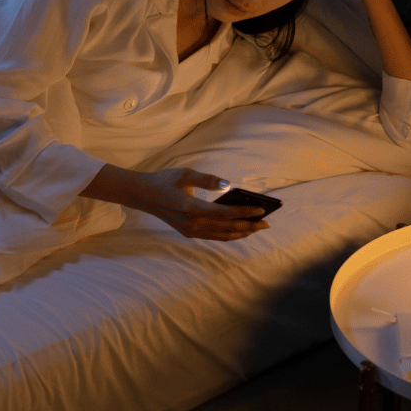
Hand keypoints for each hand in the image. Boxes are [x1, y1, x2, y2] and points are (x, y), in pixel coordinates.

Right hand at [140, 168, 269, 239]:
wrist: (143, 195)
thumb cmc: (165, 181)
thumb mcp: (185, 174)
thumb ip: (208, 180)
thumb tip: (228, 186)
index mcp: (192, 208)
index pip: (225, 213)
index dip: (244, 212)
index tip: (261, 209)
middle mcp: (192, 223)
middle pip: (226, 228)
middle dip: (248, 226)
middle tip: (266, 222)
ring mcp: (190, 231)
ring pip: (222, 235)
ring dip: (241, 232)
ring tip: (256, 228)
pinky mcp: (189, 233)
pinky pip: (214, 236)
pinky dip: (229, 234)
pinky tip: (239, 230)